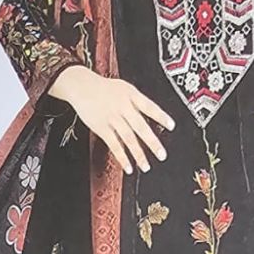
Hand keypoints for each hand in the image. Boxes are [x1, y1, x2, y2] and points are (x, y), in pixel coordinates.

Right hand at [49, 66, 174, 174]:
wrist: (82, 86)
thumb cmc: (105, 89)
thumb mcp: (125, 88)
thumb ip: (138, 102)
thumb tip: (154, 117)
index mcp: (131, 95)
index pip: (149, 106)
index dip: (161, 116)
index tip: (172, 126)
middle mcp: (123, 106)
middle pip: (140, 126)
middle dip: (152, 142)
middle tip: (162, 155)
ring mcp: (112, 118)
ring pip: (128, 138)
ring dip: (138, 154)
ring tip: (146, 167)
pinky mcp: (101, 127)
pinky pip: (114, 144)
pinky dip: (122, 157)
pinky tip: (129, 167)